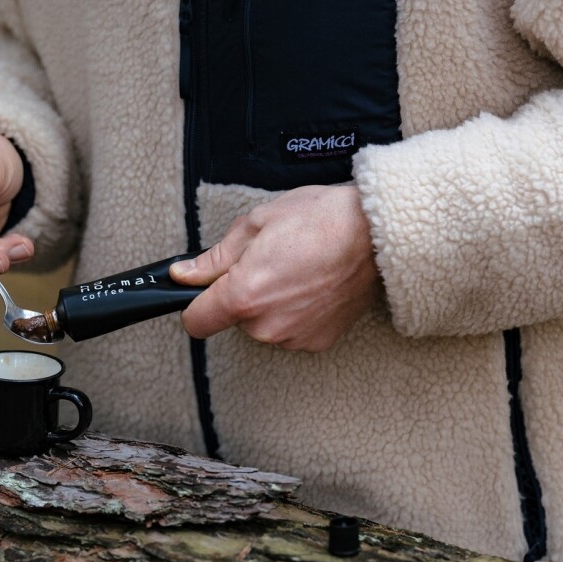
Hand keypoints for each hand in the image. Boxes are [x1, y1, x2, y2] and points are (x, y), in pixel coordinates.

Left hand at [170, 185, 380, 351]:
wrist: (378, 233)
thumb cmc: (320, 220)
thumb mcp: (256, 224)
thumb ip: (214, 258)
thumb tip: (184, 274)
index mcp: (243, 296)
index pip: (196, 322)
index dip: (195, 304)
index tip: (204, 292)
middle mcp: (266, 325)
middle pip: (233, 319)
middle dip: (241, 294)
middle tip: (267, 262)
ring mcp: (294, 337)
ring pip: (263, 325)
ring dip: (270, 304)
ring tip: (295, 270)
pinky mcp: (318, 342)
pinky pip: (290, 330)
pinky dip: (295, 312)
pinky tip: (311, 285)